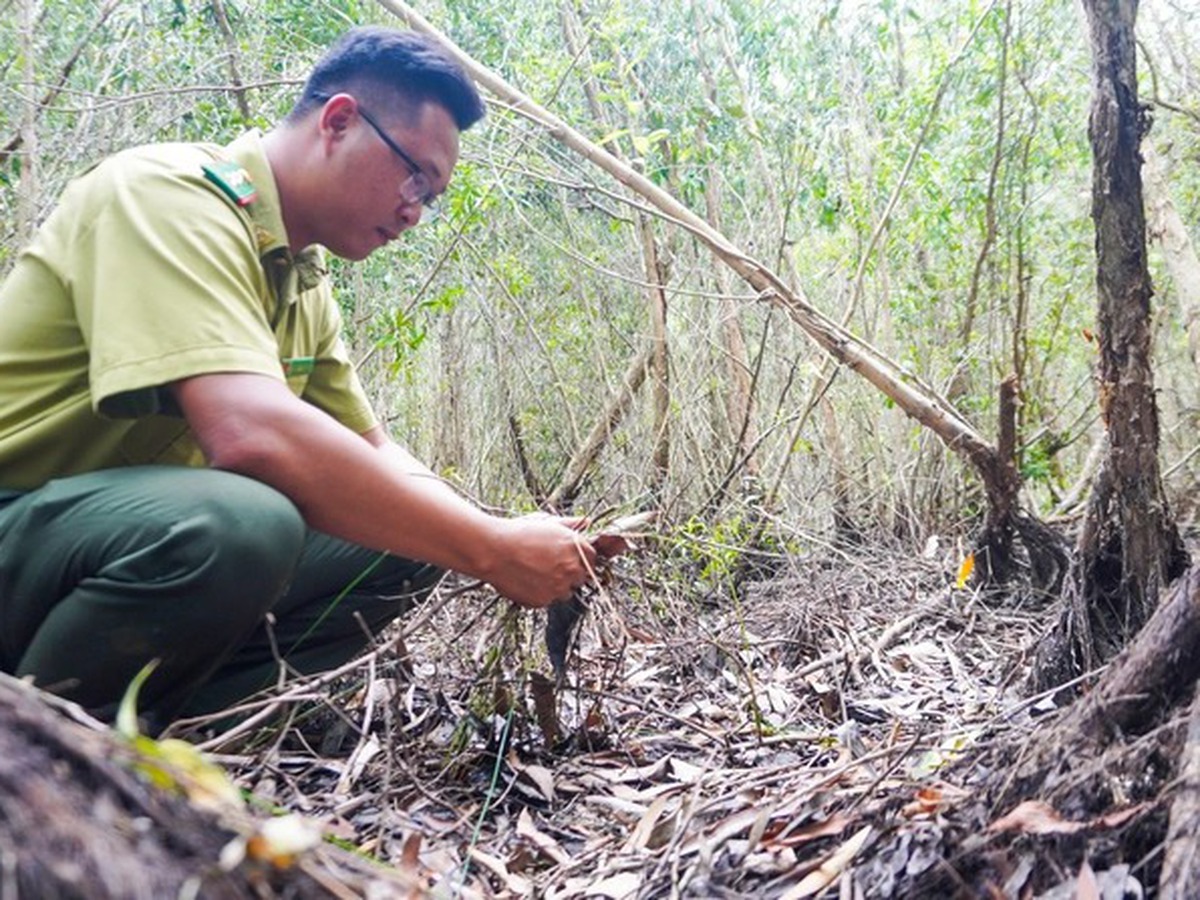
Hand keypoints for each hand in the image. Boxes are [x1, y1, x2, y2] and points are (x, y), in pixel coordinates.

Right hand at [481, 513, 596, 607]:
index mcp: (575, 548)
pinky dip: (542, 593)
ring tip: (538, 572)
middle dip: (571, 573)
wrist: (493, 550)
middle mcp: (570, 569)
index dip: (583, 559)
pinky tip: (528, 580)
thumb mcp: (547, 522)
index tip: (574, 559)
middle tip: (552, 565)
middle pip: (581, 577)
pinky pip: (549, 599)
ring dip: (558, 585)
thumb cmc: (517, 534)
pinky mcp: (543, 600)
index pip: (593, 559)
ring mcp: (558, 587)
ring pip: (566, 591)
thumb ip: (570, 524)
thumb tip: (584, 522)